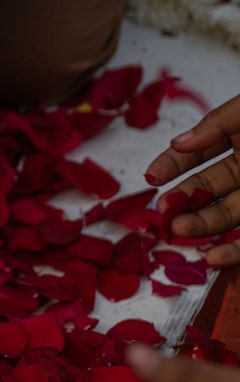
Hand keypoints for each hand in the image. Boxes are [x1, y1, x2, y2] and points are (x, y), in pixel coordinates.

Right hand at [147, 94, 239, 264]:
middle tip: (163, 212)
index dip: (171, 164)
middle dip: (180, 200)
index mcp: (238, 138)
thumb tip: (178, 143)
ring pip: (226, 215)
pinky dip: (234, 251)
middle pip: (205, 189)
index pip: (195, 153)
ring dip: (199, 225)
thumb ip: (216, 123)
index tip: (150, 177)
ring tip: (179, 230)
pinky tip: (214, 257)